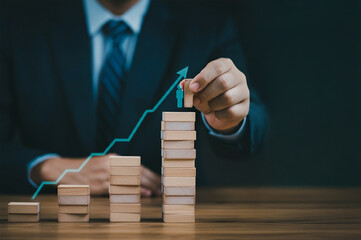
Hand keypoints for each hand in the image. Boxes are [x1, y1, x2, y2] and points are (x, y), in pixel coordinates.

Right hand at [31, 154, 160, 196]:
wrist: (65, 171)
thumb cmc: (86, 168)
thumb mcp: (104, 163)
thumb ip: (118, 169)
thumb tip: (136, 177)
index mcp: (114, 158)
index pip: (137, 166)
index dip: (150, 173)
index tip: (160, 179)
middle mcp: (112, 165)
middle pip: (138, 172)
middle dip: (152, 180)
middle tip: (163, 186)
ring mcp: (107, 175)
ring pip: (132, 180)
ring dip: (147, 186)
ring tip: (158, 191)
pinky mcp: (102, 185)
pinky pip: (121, 189)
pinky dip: (134, 192)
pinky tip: (144, 194)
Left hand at [182, 58, 249, 131]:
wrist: (220, 110)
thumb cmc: (208, 94)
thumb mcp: (199, 88)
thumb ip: (192, 86)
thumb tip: (184, 86)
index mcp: (226, 66)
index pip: (217, 67)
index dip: (204, 77)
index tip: (193, 88)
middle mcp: (238, 76)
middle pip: (223, 83)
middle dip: (206, 94)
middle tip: (197, 100)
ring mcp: (244, 92)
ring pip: (228, 98)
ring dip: (212, 104)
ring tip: (208, 106)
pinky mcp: (245, 108)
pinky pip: (231, 112)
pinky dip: (219, 114)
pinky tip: (217, 112)